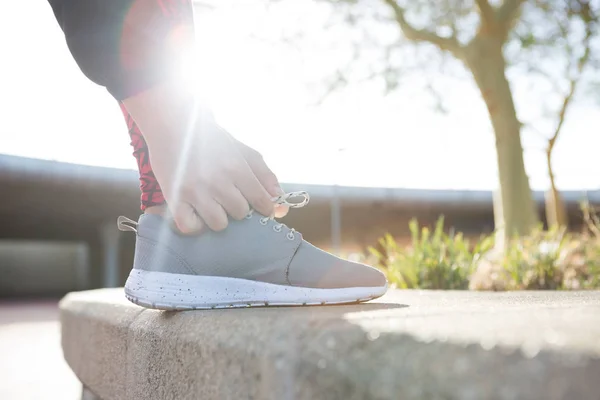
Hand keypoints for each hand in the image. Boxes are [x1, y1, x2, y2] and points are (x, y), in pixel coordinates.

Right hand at [122, 84, 283, 231]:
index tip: (260, 207)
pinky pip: (190, 227)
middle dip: (238, 207)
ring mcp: (195, 191)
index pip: (261, 200)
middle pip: (240, 213)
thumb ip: (263, 173)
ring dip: (218, 217)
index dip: (264, 207)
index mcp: (236, 167)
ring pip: (219, 223)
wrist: (171, 122)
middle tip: (228, 197)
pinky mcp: (174, 198)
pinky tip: (195, 213)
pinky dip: (195, 225)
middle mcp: (217, 181)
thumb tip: (278, 198)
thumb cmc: (209, 137)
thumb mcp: (240, 149)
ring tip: (211, 205)